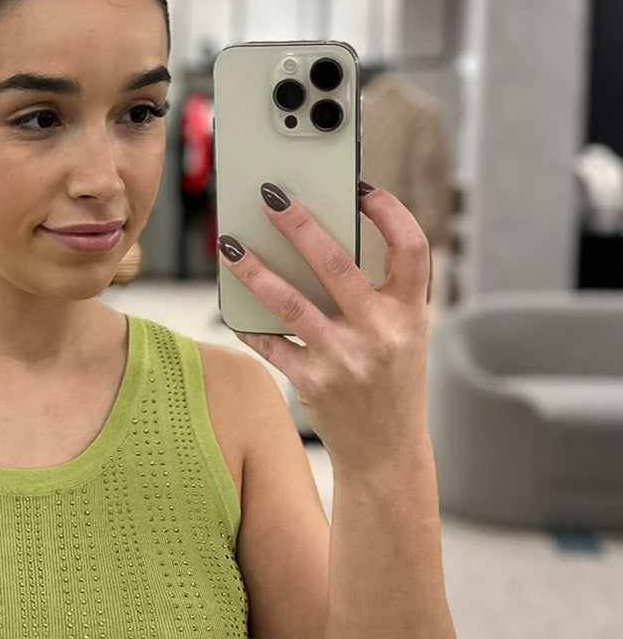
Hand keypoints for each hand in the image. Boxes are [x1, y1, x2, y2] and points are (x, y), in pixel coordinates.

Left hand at [217, 181, 432, 476]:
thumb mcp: (403, 334)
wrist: (386, 451)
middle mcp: (380, 333)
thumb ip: (377, 292)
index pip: (411, 247)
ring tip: (228, 246)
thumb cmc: (391, 381)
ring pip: (289, 303)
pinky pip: (271, 344)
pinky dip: (249, 324)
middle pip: (335, 264)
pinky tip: (232, 306)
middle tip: (269, 196)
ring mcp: (345, 359)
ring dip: (254, 270)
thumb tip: (318, 241)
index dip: (388, 212)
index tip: (360, 188)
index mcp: (411, 313)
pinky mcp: (313, 383)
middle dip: (298, 224)